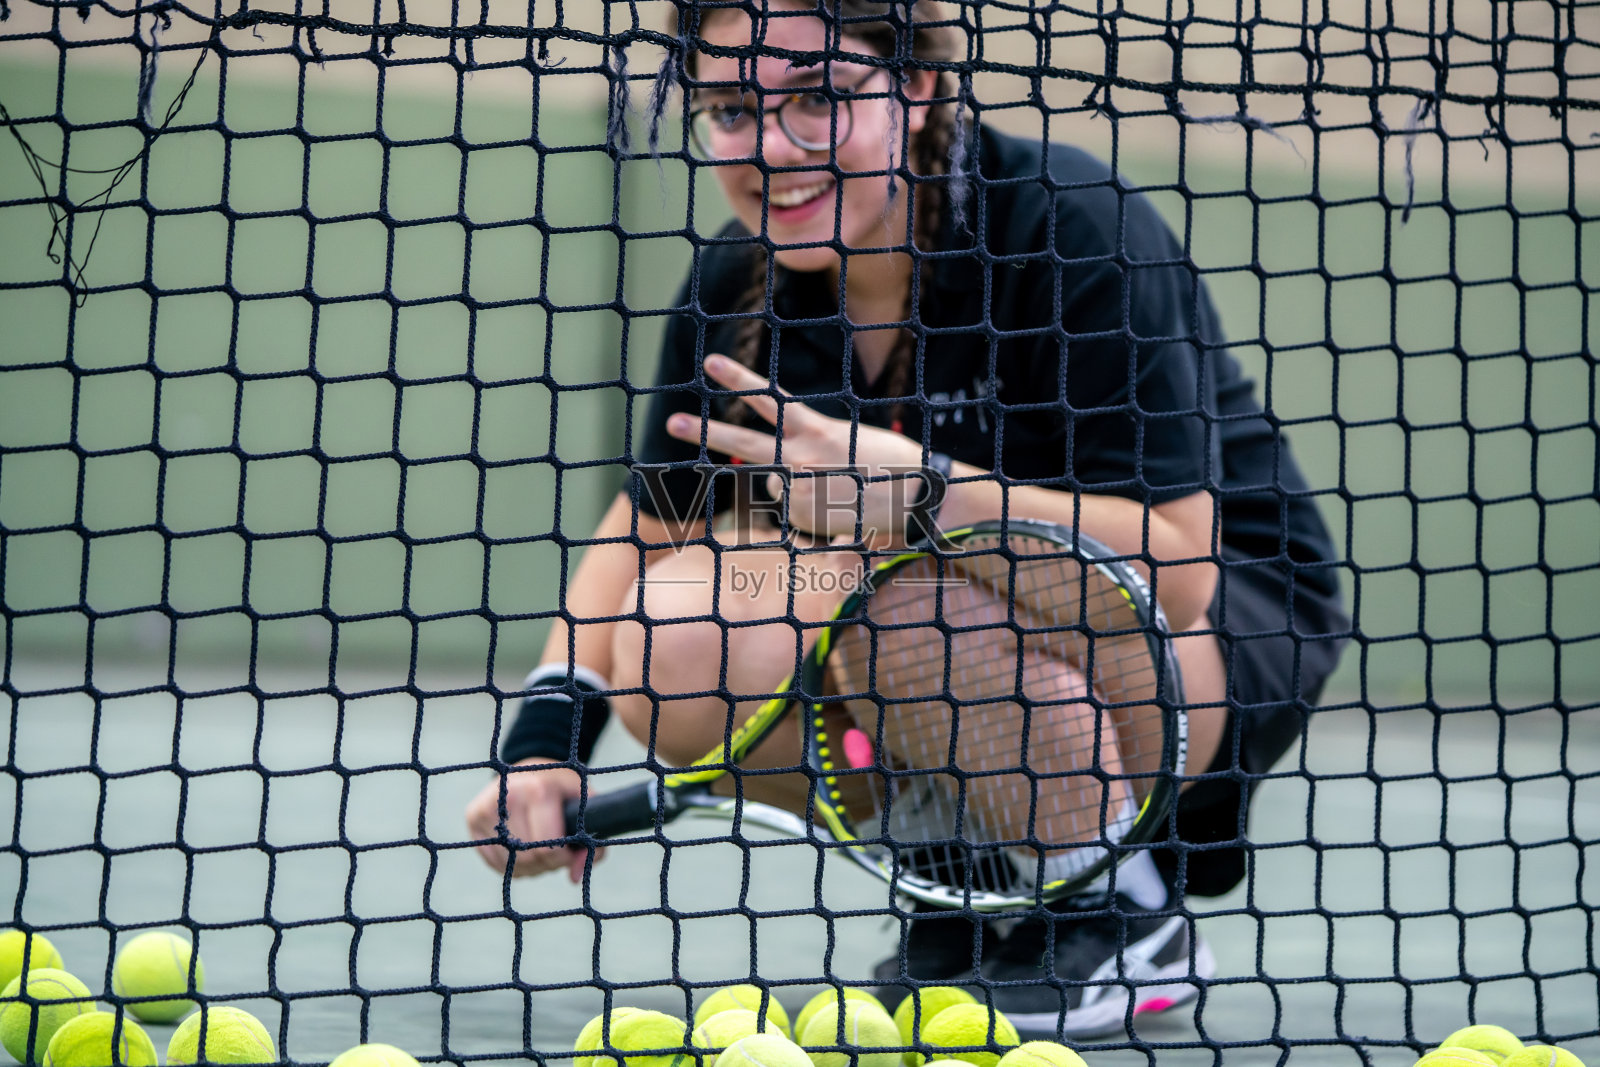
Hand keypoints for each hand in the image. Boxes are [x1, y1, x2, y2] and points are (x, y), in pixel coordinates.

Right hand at [464, 758, 602, 882]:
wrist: (531, 767)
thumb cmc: (562, 790)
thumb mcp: (586, 807)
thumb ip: (592, 842)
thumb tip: (574, 877)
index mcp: (538, 790)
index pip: (547, 848)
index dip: (563, 859)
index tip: (570, 852)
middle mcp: (508, 796)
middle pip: (528, 858)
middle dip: (547, 863)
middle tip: (555, 852)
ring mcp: (486, 806)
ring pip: (510, 863)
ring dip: (530, 867)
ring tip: (540, 849)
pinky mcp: (472, 816)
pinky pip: (493, 861)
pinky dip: (511, 864)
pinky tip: (522, 849)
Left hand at [666, 354, 926, 544]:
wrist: (919, 496)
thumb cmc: (892, 465)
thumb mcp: (852, 440)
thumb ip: (813, 446)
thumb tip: (781, 473)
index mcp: (815, 429)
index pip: (769, 400)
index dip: (738, 379)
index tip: (711, 363)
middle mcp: (801, 456)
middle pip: (744, 440)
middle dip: (705, 432)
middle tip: (673, 421)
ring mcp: (800, 490)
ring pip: (771, 485)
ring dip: (791, 488)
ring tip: (825, 489)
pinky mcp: (804, 515)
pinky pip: (790, 512)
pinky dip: (805, 511)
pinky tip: (835, 510)